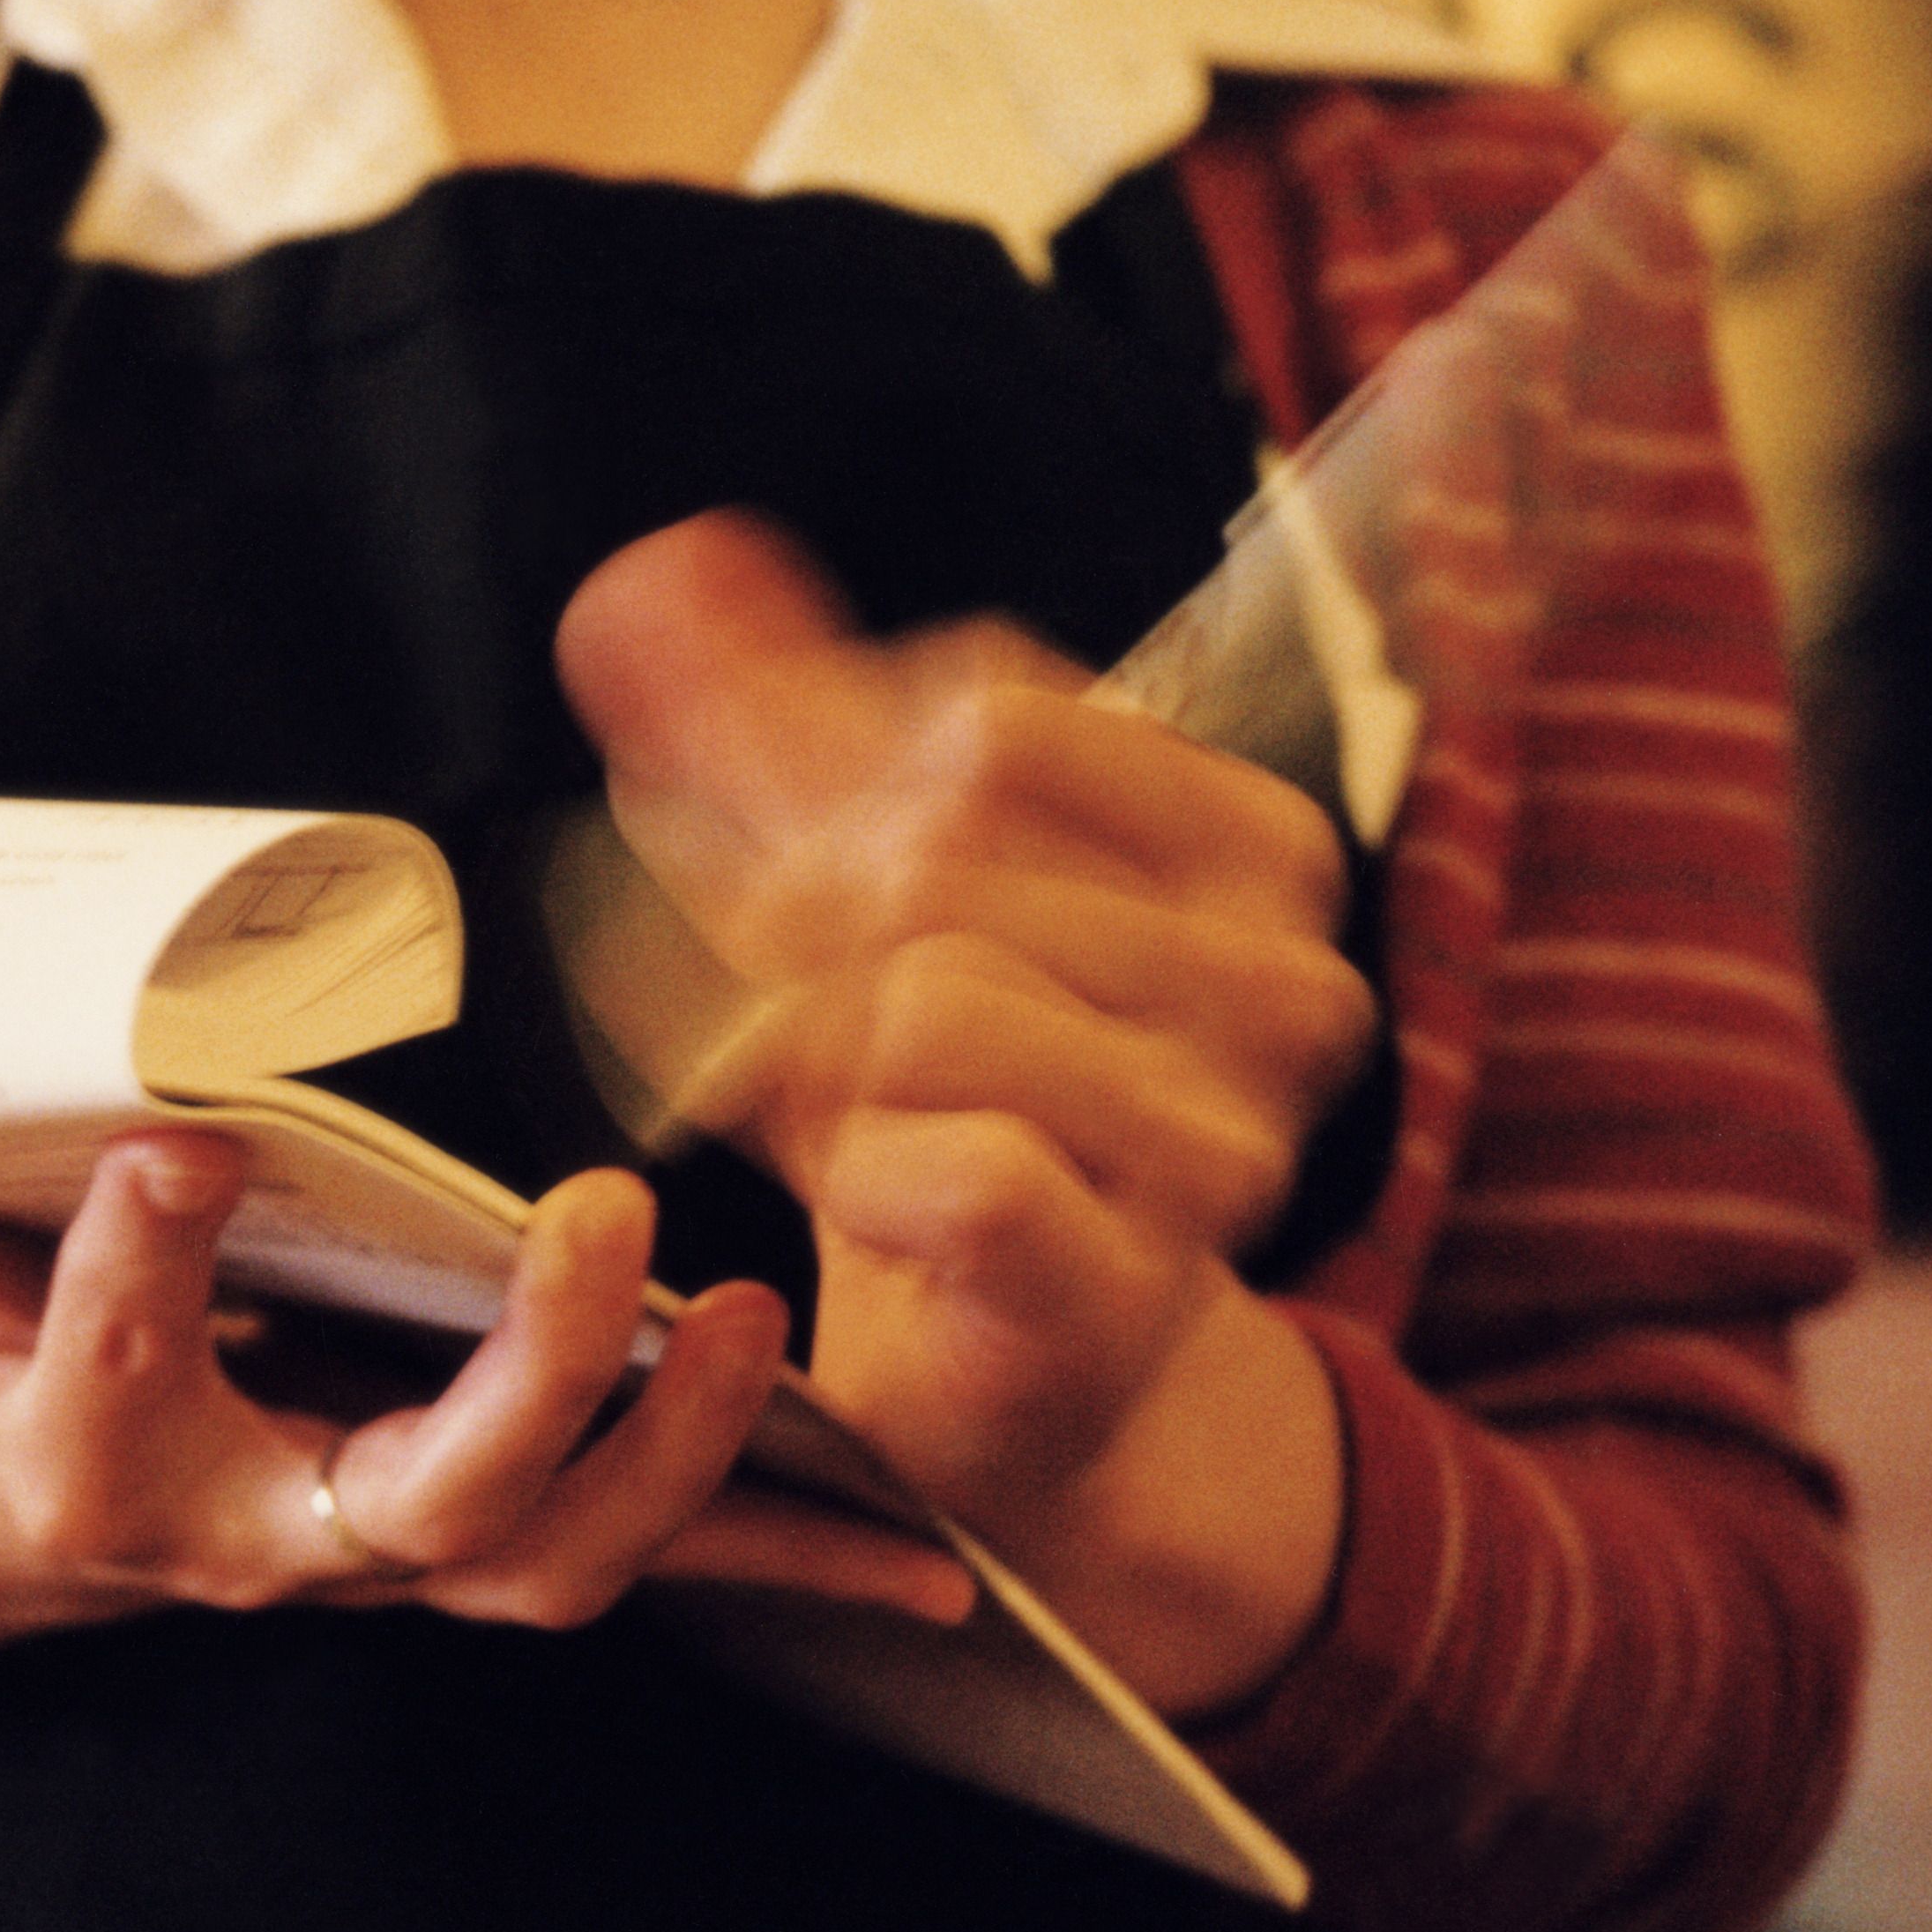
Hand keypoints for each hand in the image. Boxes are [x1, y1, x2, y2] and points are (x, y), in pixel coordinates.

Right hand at [0, 1132, 975, 1631]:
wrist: (27, 1498)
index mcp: (82, 1469)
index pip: (100, 1389)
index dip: (135, 1281)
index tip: (176, 1148)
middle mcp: (255, 1537)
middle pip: (415, 1505)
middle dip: (525, 1376)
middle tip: (592, 1219)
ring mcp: (392, 1548)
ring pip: (559, 1555)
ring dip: (679, 1450)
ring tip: (751, 1314)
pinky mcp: (490, 1531)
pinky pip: (654, 1561)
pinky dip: (794, 1559)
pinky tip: (935, 1570)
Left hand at [554, 510, 1364, 1699]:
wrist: (993, 1361)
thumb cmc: (939, 1096)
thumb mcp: (838, 875)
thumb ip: (747, 714)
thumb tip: (647, 570)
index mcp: (1256, 847)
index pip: (984, 716)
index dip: (835, 798)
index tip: (813, 888)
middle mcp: (1284, 983)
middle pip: (935, 856)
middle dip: (803, 941)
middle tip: (804, 1032)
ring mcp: (1227, 1142)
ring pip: (924, 1001)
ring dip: (824, 1069)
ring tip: (853, 1120)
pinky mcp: (1128, 1276)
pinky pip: (951, 1160)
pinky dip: (860, 1174)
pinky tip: (876, 1201)